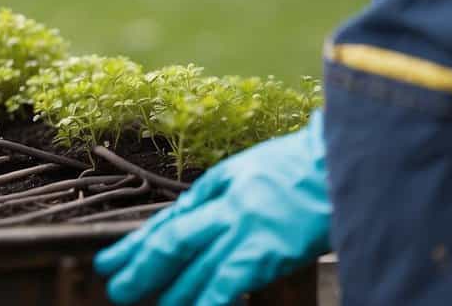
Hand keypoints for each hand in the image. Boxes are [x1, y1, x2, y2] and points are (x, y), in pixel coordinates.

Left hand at [94, 113, 330, 305]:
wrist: (340, 160)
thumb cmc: (299, 166)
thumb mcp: (245, 170)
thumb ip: (215, 196)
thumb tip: (185, 216)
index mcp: (217, 187)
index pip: (168, 220)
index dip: (136, 242)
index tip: (111, 259)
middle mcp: (225, 208)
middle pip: (173, 241)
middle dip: (141, 266)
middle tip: (116, 287)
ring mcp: (246, 229)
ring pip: (198, 265)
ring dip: (174, 291)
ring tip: (153, 305)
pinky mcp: (270, 250)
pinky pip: (230, 280)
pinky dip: (210, 298)